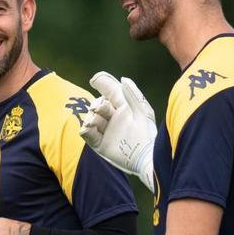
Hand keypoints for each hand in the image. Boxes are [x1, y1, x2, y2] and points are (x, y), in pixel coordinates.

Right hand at [79, 72, 155, 191]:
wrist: (146, 155)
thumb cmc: (147, 131)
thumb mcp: (142, 109)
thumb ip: (132, 93)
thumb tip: (122, 79)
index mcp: (124, 107)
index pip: (110, 92)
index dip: (102, 84)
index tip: (94, 80)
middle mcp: (114, 118)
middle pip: (98, 105)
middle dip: (97, 105)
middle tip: (98, 108)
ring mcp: (106, 132)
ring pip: (92, 119)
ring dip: (92, 118)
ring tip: (94, 122)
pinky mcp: (101, 145)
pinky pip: (88, 135)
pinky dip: (86, 130)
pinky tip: (89, 127)